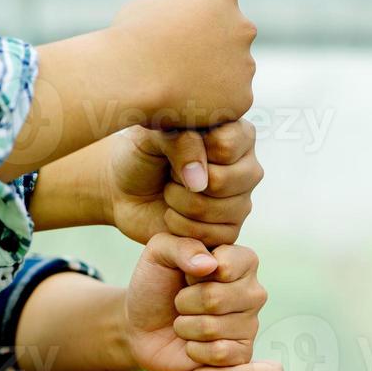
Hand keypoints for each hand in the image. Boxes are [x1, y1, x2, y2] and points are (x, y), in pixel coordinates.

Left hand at [107, 120, 262, 245]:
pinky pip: (210, 235)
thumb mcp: (154, 134)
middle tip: (170, 175)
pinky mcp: (229, 232)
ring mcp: (241, 202)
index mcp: (238, 134)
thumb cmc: (141, 155)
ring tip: (170, 193)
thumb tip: (200, 181)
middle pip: (222, 181)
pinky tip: (174, 215)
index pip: (226, 145)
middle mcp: (247, 168)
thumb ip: (181, 141)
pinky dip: (180, 226)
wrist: (124, 191)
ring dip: (178, 203)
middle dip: (182, 181)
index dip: (193, 151)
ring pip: (214, 210)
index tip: (177, 147)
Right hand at [112, 0, 256, 127]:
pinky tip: (187, 108)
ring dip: (215, 83)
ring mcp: (246, 64)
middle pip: (234, 42)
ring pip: (234, 76)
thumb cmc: (129, 39)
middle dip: (215, 54)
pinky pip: (230, 105)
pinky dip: (213, 109)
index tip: (176, 43)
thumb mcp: (146, 7)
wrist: (132, 76)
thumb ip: (169, 13)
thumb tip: (167, 22)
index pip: (219, 11)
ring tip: (181, 92)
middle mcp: (242, 26)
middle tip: (183, 71)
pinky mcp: (242, 98)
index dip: (197, 28)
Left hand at [126, 233, 266, 370]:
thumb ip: (182, 246)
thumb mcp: (159, 253)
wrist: (143, 327)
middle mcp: (253, 292)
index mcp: (242, 261)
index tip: (185, 275)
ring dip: (184, 327)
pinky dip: (193, 350)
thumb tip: (210, 264)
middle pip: (215, 299)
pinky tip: (191, 344)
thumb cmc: (156, 286)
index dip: (192, 274)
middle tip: (180, 302)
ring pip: (212, 328)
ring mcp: (250, 325)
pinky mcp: (242, 354)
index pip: (225, 266)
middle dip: (184, 303)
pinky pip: (218, 353)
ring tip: (184, 322)